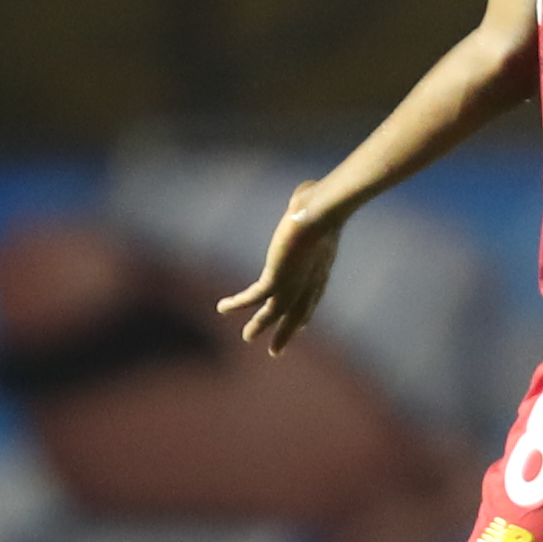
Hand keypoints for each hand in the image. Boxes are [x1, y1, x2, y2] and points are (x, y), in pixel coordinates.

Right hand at [219, 187, 348, 355]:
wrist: (319, 213)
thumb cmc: (321, 202)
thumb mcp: (315, 203)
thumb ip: (307, 202)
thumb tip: (306, 190)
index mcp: (320, 268)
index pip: (312, 298)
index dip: (305, 314)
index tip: (302, 326)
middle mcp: (307, 282)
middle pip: (295, 315)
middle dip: (284, 334)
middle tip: (276, 351)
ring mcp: (291, 284)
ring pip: (272, 314)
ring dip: (258, 327)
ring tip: (246, 338)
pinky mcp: (274, 280)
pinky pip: (251, 298)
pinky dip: (236, 304)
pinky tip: (221, 307)